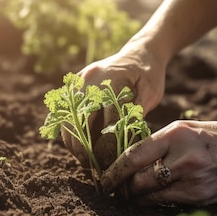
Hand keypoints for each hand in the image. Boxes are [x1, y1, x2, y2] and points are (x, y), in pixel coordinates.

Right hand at [62, 46, 166, 169]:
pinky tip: (79, 146)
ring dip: (71, 139)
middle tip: (88, 163)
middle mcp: (89, 78)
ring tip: (82, 159)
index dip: (101, 140)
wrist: (140, 52)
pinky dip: (69, 130)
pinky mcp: (76, 86)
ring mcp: (79, 81)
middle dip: (79, 144)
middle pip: (75, 116)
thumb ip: (137, 110)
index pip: (100, 115)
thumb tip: (123, 136)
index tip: (104, 159)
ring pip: (66, 115)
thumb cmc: (149, 73)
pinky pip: (65, 110)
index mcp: (109, 78)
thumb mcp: (150, 91)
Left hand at [100, 119, 216, 204]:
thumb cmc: (216, 136)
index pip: (132, 156)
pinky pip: (168, 203)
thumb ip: (159, 142)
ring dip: (136, 198)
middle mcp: (182, 157)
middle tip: (115, 191)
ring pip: (150, 196)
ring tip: (131, 196)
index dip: (113, 172)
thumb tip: (128, 159)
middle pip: (137, 181)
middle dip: (122, 189)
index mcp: (174, 135)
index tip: (103, 180)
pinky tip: (152, 199)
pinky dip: (155, 202)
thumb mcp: (185, 129)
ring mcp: (192, 179)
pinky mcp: (201, 196)